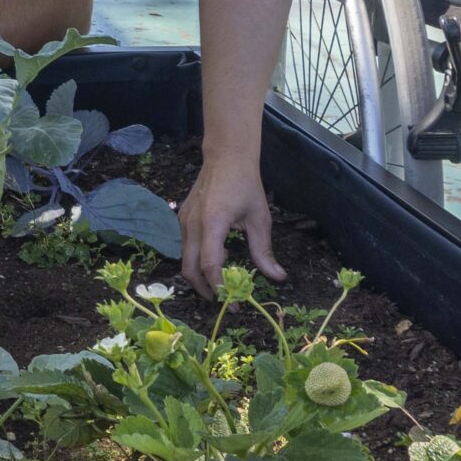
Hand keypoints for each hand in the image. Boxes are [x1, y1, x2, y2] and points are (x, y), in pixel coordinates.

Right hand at [179, 154, 284, 296]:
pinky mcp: (182, 219)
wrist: (226, 157)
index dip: (221, 288)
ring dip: (201, 276)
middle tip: (224, 300)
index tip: (234, 302)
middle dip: (205, 289)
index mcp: (212, 224)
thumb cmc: (246, 185)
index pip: (210, 266)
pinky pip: (186, 247)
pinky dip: (198, 260)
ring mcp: (184, 221)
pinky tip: (218, 256)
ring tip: (222, 281)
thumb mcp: (259, 219)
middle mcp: (192, 225)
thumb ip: (264, 251)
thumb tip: (278, 277)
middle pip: (189, 270)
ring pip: (185, 260)